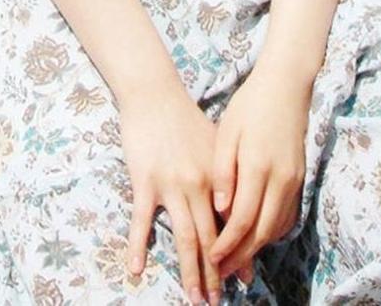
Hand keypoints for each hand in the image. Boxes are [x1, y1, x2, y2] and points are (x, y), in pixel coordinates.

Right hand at [120, 82, 251, 303]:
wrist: (156, 95)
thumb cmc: (187, 120)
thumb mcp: (216, 146)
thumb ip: (227, 178)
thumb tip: (237, 211)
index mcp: (218, 178)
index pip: (231, 226)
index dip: (238, 256)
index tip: (243, 282)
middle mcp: (199, 186)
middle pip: (209, 240)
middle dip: (215, 275)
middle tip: (216, 303)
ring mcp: (171, 186)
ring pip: (183, 238)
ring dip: (189, 273)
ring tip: (193, 299)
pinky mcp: (145, 182)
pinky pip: (142, 221)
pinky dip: (138, 246)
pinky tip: (136, 270)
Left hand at [208, 64, 308, 279]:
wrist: (286, 84)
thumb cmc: (250, 105)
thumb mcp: (227, 132)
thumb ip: (223, 172)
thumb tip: (220, 209)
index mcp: (259, 166)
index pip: (243, 220)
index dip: (227, 244)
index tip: (211, 259)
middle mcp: (281, 178)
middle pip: (263, 232)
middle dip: (242, 256)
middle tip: (221, 273)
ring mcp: (294, 179)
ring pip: (277, 227)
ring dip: (257, 248)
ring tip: (236, 261)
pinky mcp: (300, 177)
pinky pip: (287, 216)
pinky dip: (271, 232)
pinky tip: (256, 236)